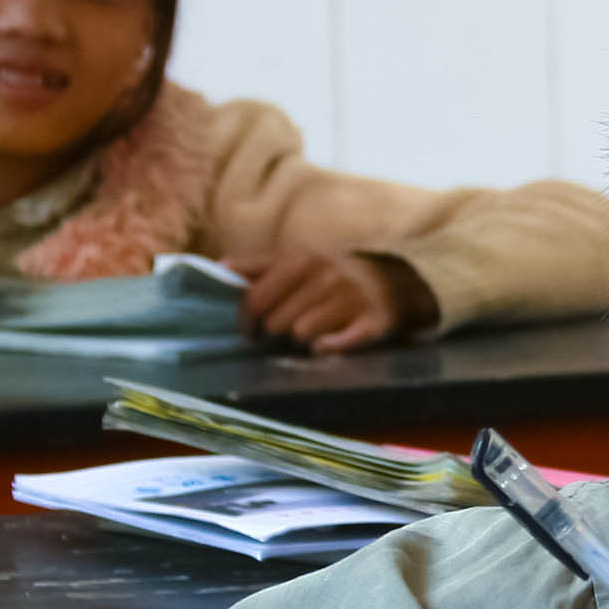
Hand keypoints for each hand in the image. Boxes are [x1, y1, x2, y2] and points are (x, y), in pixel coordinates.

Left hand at [232, 250, 436, 352]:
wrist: (390, 282)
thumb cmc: (330, 276)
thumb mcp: (295, 262)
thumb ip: (256, 266)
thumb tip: (219, 268)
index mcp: (301, 260)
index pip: (255, 299)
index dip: (246, 320)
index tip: (250, 330)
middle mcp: (325, 276)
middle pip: (275, 321)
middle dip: (275, 330)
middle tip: (282, 330)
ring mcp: (350, 299)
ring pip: (301, 334)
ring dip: (301, 338)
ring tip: (309, 332)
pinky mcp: (371, 323)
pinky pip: (336, 344)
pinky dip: (327, 347)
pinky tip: (326, 344)